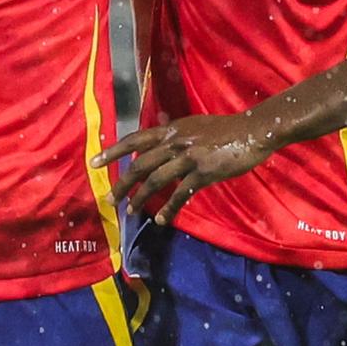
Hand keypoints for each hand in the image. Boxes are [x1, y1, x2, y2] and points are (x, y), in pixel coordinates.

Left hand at [97, 113, 278, 224]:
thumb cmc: (225, 129)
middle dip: (122, 183)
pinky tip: (162, 220)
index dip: (113, 151)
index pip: (134, 140)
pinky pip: (181, 193)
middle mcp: (175, 142)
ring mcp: (188, 157)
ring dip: (141, 198)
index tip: (94, 162)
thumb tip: (161, 128)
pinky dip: (170, 208)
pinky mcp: (203, 172)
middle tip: (109, 198)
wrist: (252, 131)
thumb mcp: (195, 125)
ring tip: (131, 211)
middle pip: (140, 164)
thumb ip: (176, 132)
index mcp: (171, 130)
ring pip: (156, 180)